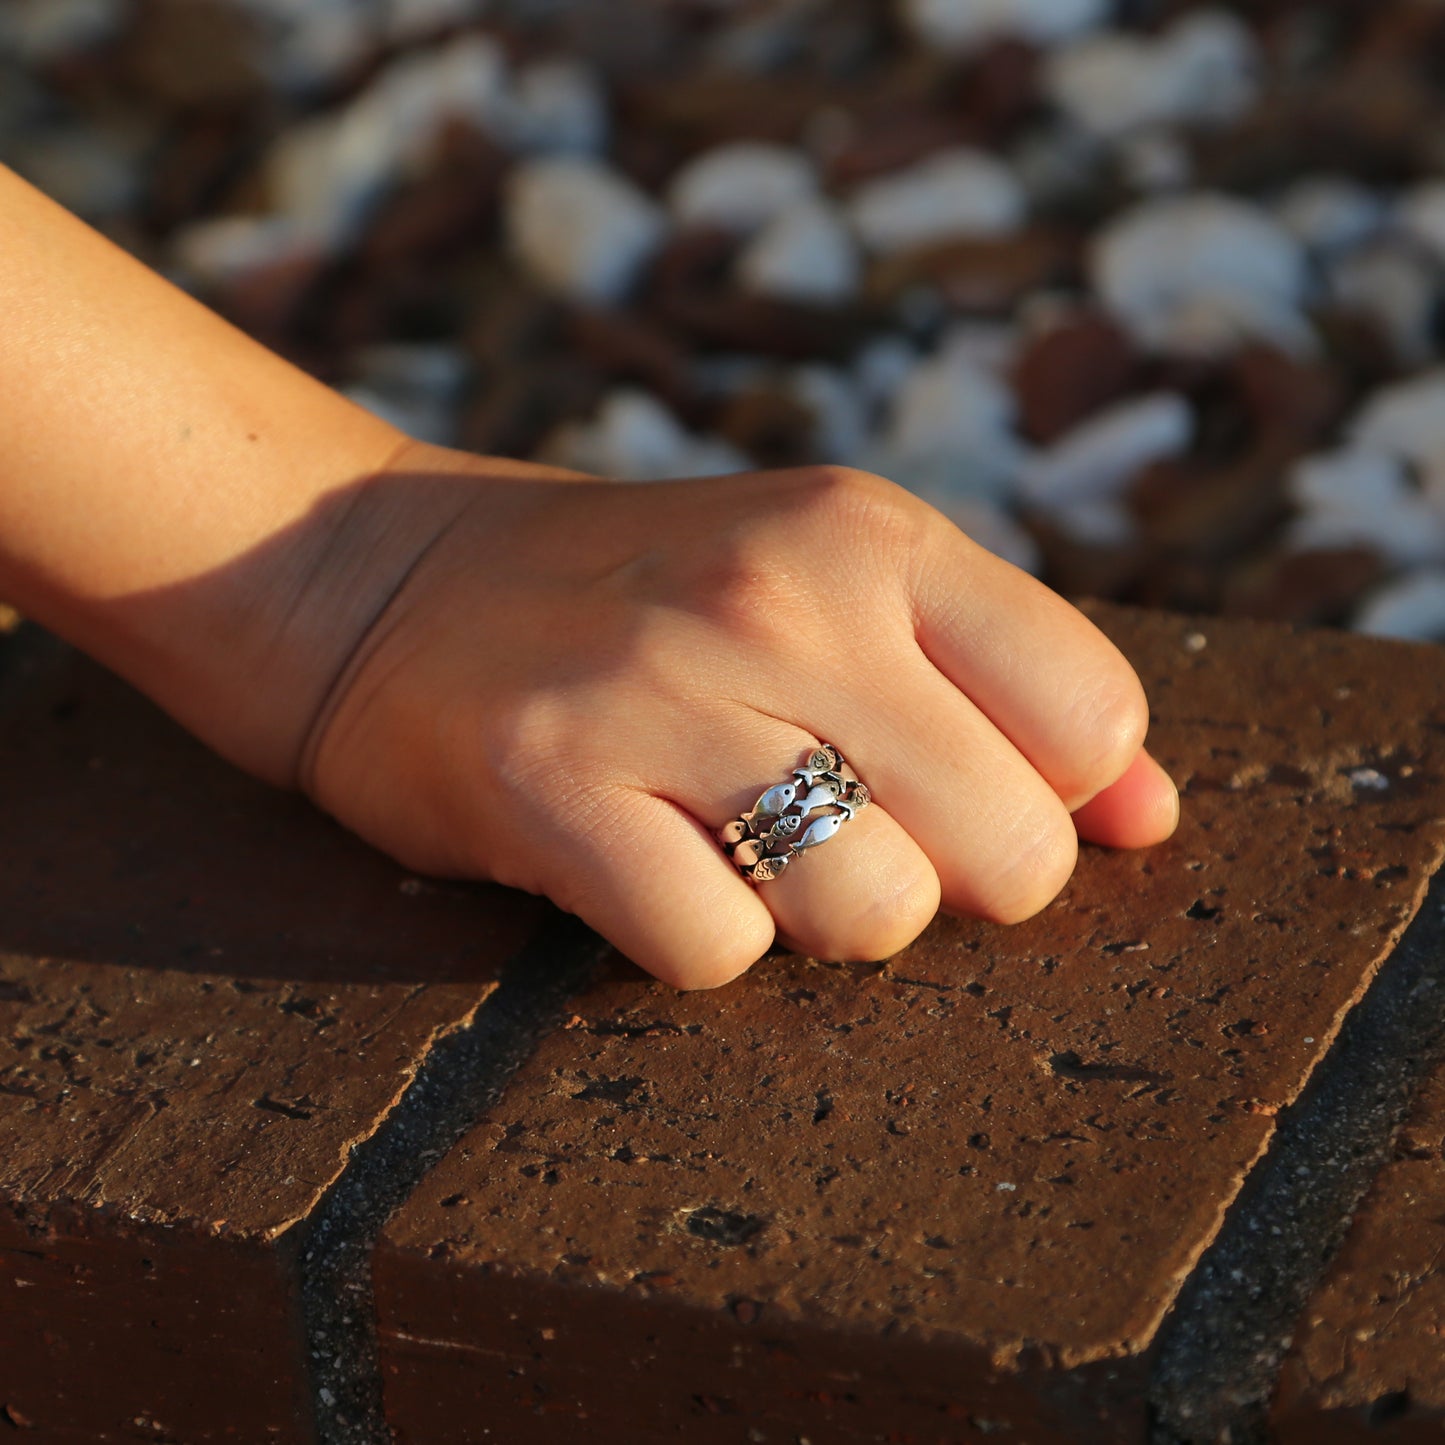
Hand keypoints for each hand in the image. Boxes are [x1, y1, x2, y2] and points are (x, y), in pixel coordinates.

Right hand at [295, 442, 1177, 988]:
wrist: (387, 577)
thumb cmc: (644, 599)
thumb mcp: (831, 585)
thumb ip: (1002, 684)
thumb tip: (1156, 818)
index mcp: (873, 537)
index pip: (1093, 719)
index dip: (1052, 797)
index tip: (959, 792)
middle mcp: (783, 598)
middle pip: (1009, 851)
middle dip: (946, 881)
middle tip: (844, 833)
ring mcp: (661, 690)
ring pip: (875, 912)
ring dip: (824, 918)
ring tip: (740, 850)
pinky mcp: (549, 784)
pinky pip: (716, 947)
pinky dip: (698, 940)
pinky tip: (644, 867)